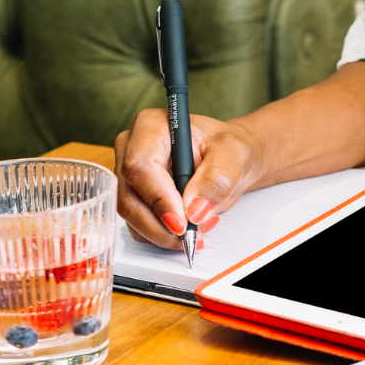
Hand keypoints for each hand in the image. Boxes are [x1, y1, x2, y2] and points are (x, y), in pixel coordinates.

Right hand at [113, 108, 268, 249]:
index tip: (183, 222)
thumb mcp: (235, 155)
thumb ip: (217, 179)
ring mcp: (129, 175)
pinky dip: (162, 236)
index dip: (159, 198)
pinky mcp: (134, 197)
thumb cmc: (228, 149)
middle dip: (160, 225)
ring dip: (162, 234)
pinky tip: (189, 228)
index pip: (140, 166)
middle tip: (191, 237)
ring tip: (197, 232)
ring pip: (131, 215)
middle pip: (129, 196)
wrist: (229, 162)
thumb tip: (194, 209)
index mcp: (151, 127)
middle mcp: (132, 149)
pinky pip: (138, 226)